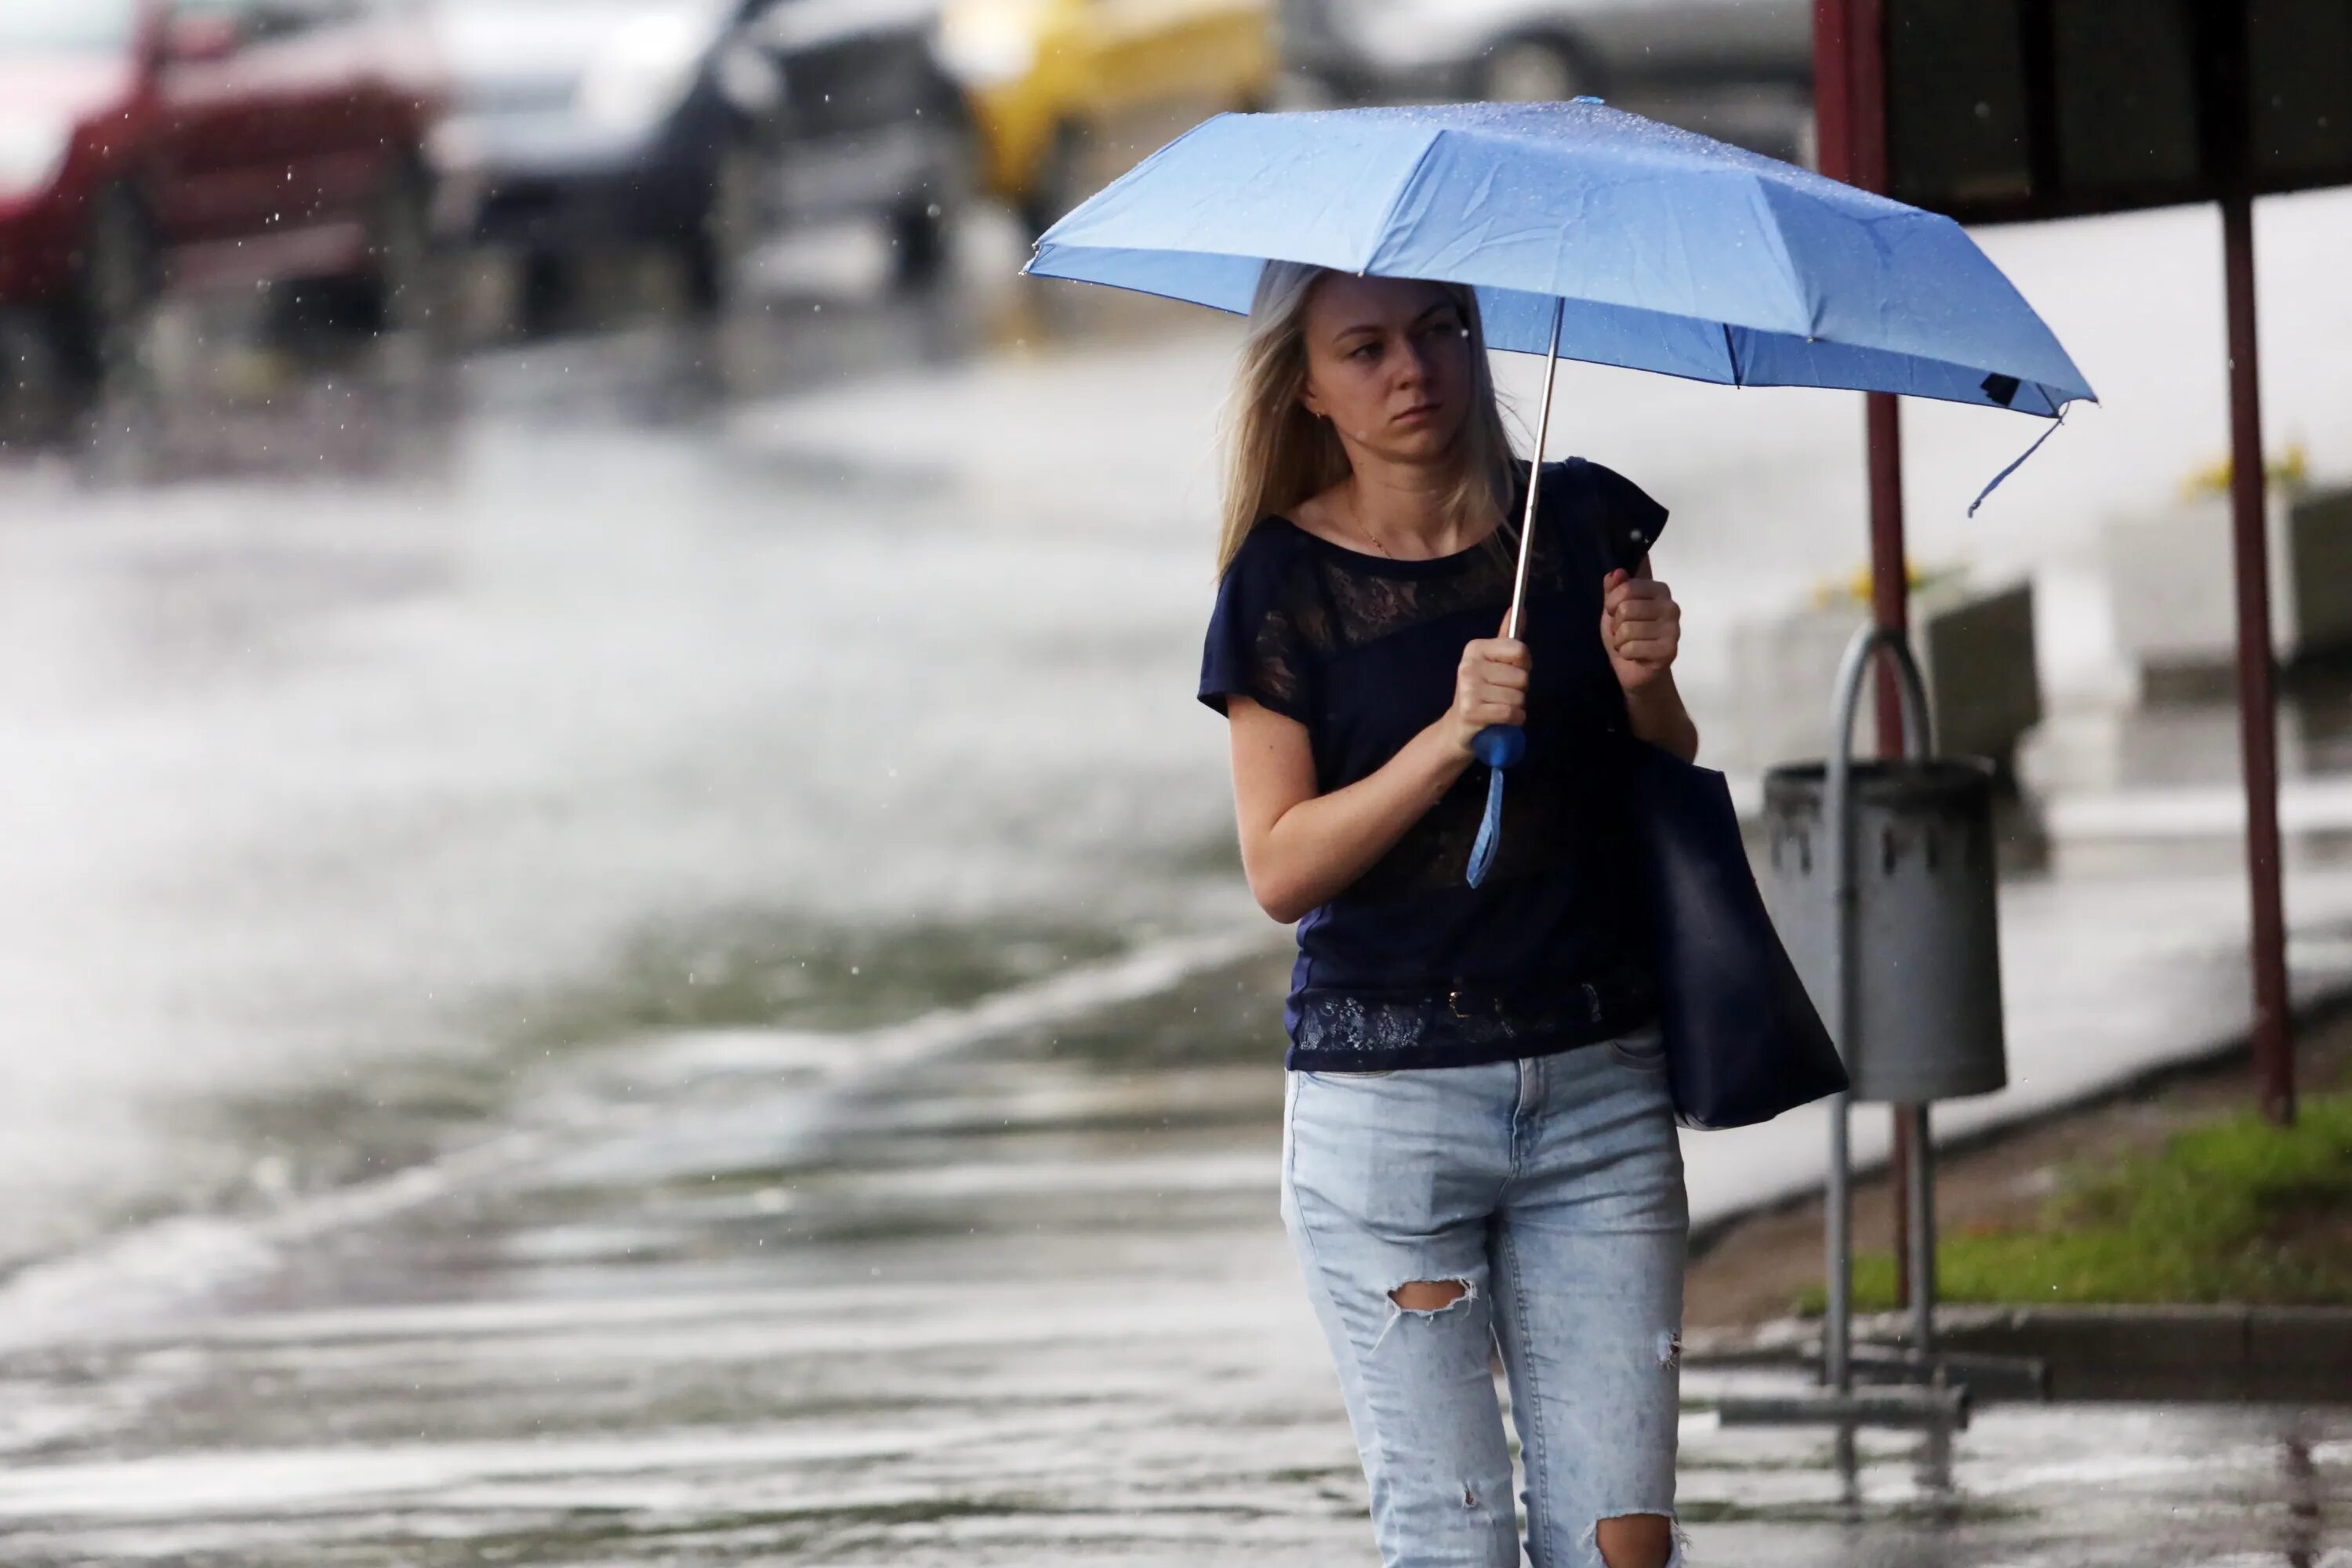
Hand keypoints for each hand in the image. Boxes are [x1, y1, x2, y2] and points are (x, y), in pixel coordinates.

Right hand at [1444, 611, 1530, 757]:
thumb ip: (1506, 638)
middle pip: (1521, 677)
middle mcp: (1469, 665)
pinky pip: (1511, 713)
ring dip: (1516, 706)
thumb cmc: (1480, 691)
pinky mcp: (1472, 711)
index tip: (1513, 671)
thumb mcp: (1492, 662)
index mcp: (1475, 648)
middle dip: (1519, 689)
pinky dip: (1515, 719)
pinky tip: (1502, 719)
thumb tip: (1518, 610)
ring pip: (1518, 697)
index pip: (1519, 650)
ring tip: (1499, 706)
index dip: (1524, 665)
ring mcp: (1469, 689)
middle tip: (1501, 694)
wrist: (1457, 726)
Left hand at [1602, 569, 1679, 692]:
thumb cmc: (1626, 636)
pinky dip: (1625, 654)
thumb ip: (1614, 589)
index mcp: (1660, 590)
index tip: (1615, 613)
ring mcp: (1674, 629)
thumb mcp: (1614, 609)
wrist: (1636, 670)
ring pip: (1627, 629)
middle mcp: (1671, 606)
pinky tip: (1635, 656)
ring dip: (1620, 641)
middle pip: (1626, 609)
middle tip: (1623, 633)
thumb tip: (1617, 572)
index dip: (1611, 603)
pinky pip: (1632, 648)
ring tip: (1629, 644)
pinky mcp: (1670, 650)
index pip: (1626, 587)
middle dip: (1616, 625)